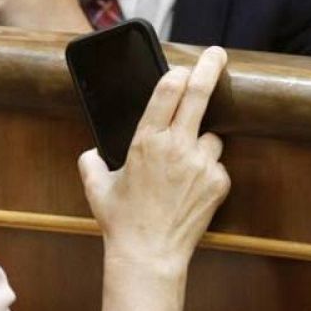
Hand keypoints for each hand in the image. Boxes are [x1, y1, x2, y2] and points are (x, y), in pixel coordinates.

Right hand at [79, 46, 231, 278]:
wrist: (149, 256)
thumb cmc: (121, 221)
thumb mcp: (96, 187)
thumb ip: (90, 162)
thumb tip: (90, 152)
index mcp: (146, 140)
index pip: (168, 90)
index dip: (178, 73)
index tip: (183, 68)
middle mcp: (176, 146)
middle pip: (199, 94)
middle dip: (210, 67)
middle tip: (217, 54)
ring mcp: (201, 163)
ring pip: (211, 137)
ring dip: (201, 145)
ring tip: (182, 172)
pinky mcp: (219, 182)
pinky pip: (217, 165)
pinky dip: (207, 172)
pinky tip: (190, 192)